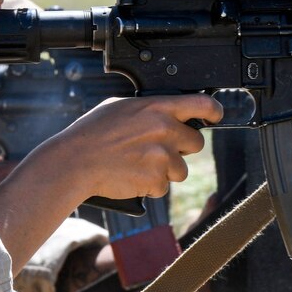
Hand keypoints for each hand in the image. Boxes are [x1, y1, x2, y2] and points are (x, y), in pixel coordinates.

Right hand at [0, 93, 220, 276]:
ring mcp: (163, 157)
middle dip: (181, 149)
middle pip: (196, 143)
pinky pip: (163, 187)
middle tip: (158, 150)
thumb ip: (149, 109)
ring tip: (138, 164)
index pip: (202, 105)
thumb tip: (167, 112)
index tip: (215, 116)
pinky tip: (131, 176)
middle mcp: (165, 130)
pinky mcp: (156, 180)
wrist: (76, 162)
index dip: (214, 111)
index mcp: (157, 108)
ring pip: (181, 169)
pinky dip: (150, 186)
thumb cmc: (92, 133)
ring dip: (165, 170)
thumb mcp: (120, 107)